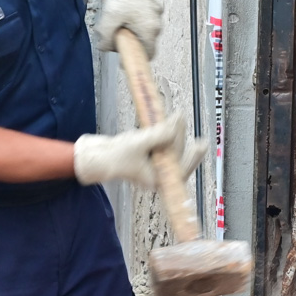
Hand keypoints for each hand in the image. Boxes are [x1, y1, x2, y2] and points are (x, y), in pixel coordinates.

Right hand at [72, 114, 205, 188]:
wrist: (93, 157)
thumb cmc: (113, 156)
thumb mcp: (137, 144)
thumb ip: (158, 136)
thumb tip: (173, 128)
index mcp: (157, 179)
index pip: (180, 168)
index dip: (193, 157)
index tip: (202, 143)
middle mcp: (156, 174)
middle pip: (174, 155)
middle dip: (178, 135)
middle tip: (179, 116)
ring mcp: (151, 165)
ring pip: (168, 148)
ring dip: (171, 132)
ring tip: (175, 116)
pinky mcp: (145, 155)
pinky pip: (159, 144)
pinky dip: (162, 133)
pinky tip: (166, 121)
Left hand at [92, 0, 163, 60]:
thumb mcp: (110, 17)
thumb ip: (105, 37)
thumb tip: (104, 47)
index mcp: (150, 30)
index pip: (148, 55)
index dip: (136, 59)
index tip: (125, 59)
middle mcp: (156, 24)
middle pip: (143, 41)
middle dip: (129, 41)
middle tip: (115, 34)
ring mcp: (155, 14)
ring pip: (142, 28)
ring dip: (129, 28)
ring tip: (117, 18)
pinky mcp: (151, 4)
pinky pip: (142, 17)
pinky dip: (132, 17)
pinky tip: (121, 9)